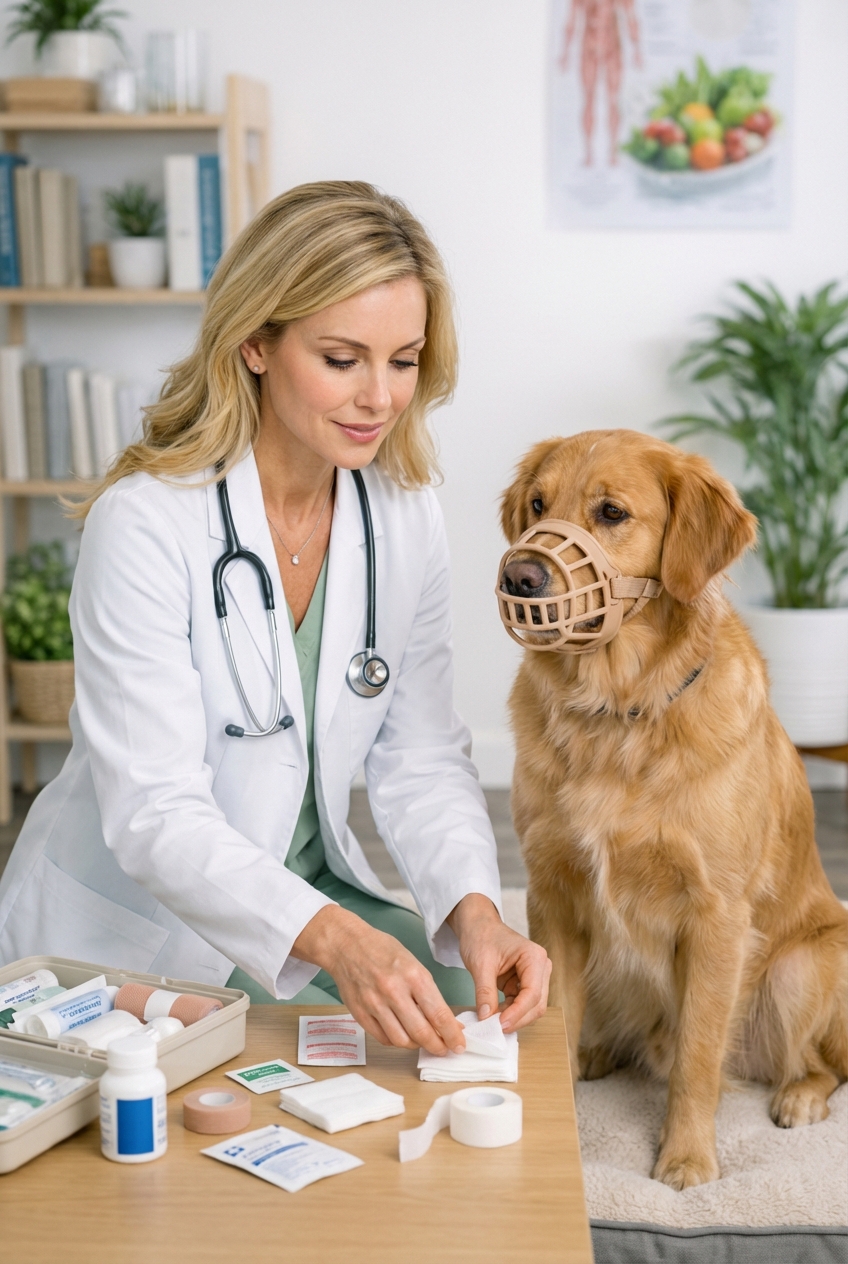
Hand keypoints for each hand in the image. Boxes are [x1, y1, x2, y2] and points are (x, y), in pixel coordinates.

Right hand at [291, 905, 465, 1055]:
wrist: (346, 945)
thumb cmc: (382, 950)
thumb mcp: (413, 964)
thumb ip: (428, 993)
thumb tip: (447, 1020)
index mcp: (413, 975)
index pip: (438, 1014)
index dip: (452, 1034)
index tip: (459, 1044)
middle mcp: (394, 991)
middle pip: (421, 1033)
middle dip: (437, 1046)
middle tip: (444, 1049)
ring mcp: (375, 1004)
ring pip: (402, 1040)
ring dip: (416, 1045)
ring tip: (422, 1040)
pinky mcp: (360, 1013)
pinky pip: (383, 1038)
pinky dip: (396, 1041)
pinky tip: (402, 1034)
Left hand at [447, 894, 550, 1031]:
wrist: (478, 926)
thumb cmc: (481, 936)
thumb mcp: (480, 963)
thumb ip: (484, 991)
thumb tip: (486, 1018)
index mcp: (534, 957)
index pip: (533, 993)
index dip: (517, 1013)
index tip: (499, 1024)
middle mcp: (541, 968)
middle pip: (537, 1004)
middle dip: (517, 1018)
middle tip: (495, 1029)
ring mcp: (535, 977)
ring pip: (532, 1008)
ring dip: (514, 1018)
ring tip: (492, 1023)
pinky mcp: (525, 985)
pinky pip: (522, 1005)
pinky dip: (510, 1013)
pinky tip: (495, 1016)